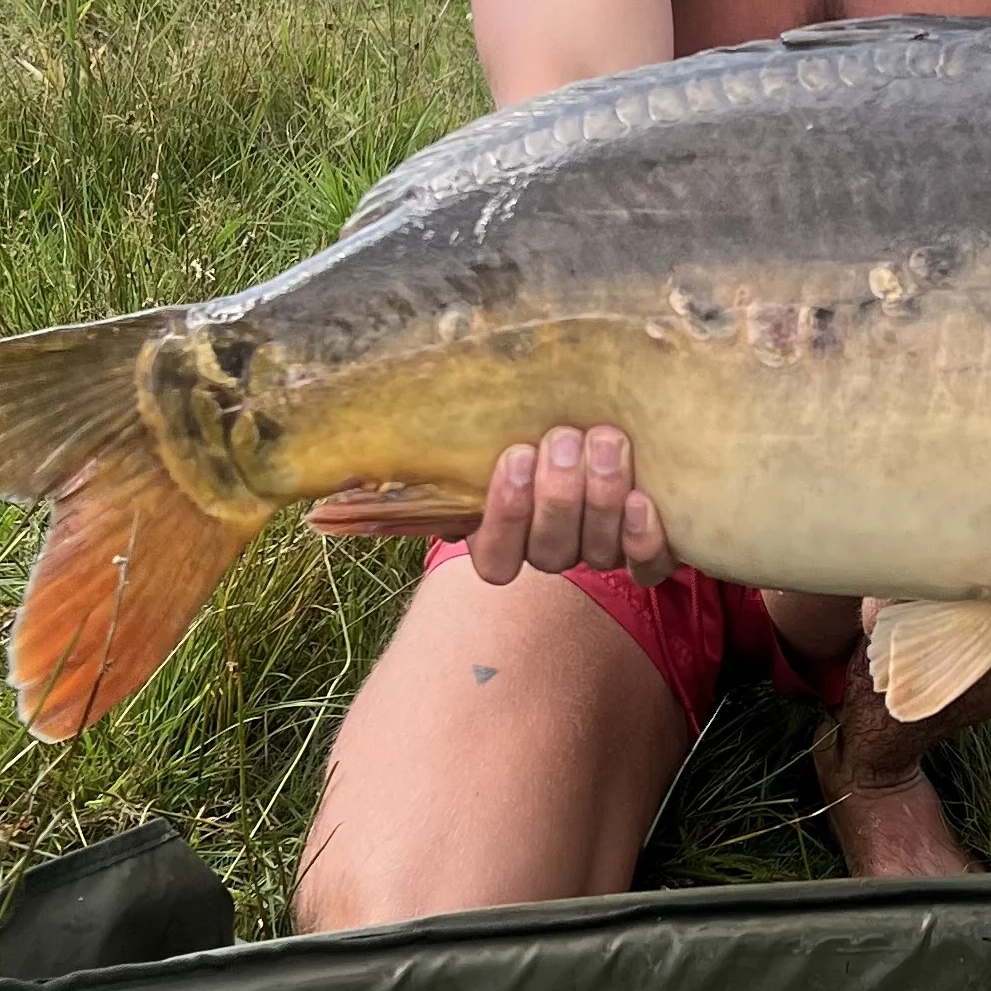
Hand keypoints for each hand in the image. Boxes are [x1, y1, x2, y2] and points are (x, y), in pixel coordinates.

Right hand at [309, 426, 672, 586]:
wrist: (607, 429)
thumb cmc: (534, 424)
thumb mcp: (485, 432)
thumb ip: (435, 451)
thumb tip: (342, 468)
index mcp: (504, 540)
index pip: (494, 557)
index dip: (503, 515)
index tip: (510, 457)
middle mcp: (550, 554)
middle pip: (550, 549)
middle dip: (557, 494)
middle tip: (565, 439)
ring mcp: (600, 557)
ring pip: (597, 552)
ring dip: (599, 497)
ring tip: (605, 441)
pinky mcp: (647, 554)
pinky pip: (648, 566)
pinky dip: (645, 538)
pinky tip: (644, 500)